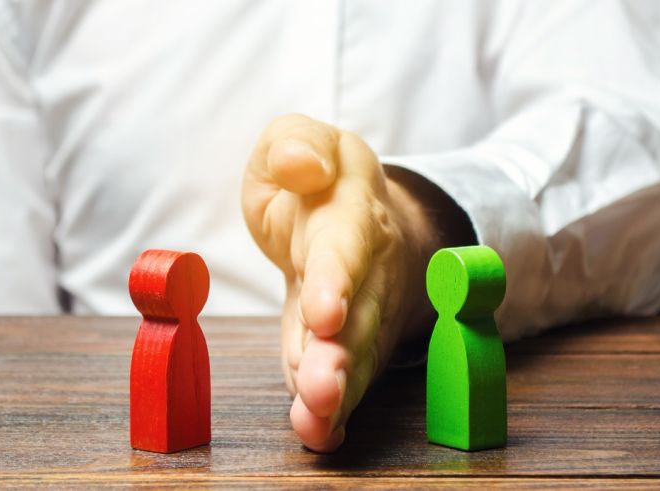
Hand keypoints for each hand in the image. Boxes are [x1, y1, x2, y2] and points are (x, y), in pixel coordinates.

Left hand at [242, 114, 439, 451]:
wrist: (357, 217)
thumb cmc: (321, 180)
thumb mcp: (302, 140)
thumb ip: (296, 145)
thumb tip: (302, 168)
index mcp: (349, 212)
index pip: (344, 247)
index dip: (336, 280)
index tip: (324, 314)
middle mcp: (363, 270)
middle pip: (357, 316)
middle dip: (340, 356)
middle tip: (322, 390)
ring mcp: (360, 312)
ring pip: (353, 356)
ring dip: (336, 391)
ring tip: (315, 419)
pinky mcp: (349, 344)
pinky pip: (346, 377)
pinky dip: (332, 409)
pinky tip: (318, 433)